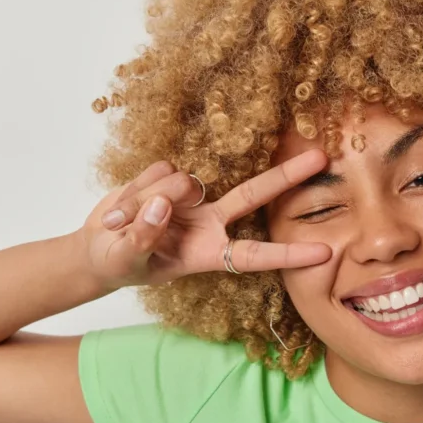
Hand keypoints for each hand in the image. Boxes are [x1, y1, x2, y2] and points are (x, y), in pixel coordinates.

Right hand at [79, 150, 332, 289]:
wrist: (98, 248)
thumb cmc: (117, 264)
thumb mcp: (126, 261)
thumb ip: (143, 237)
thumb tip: (160, 205)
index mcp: (208, 254)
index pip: (254, 255)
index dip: (288, 255)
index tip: (324, 253)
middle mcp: (209, 224)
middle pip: (253, 195)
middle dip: (286, 176)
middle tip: (321, 158)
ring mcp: (191, 199)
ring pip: (183, 181)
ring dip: (146, 198)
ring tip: (120, 223)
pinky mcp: (170, 177)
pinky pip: (158, 170)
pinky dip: (135, 188)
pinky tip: (123, 207)